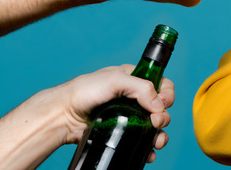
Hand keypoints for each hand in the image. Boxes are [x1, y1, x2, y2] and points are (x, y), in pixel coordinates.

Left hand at [55, 65, 175, 162]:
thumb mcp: (115, 80)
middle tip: (156, 123)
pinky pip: (140, 140)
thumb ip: (141, 88)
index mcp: (134, 79)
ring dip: (160, 135)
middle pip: (161, 108)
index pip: (161, 84)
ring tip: (156, 143)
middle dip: (163, 117)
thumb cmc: (84, 91)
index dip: (167, 94)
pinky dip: (147, 147)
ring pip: (153, 127)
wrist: (63, 115)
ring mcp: (129, 116)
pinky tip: (148, 152)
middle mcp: (134, 97)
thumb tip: (159, 106)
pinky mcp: (121, 132)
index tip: (163, 104)